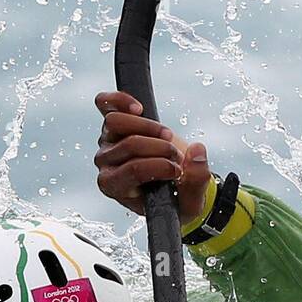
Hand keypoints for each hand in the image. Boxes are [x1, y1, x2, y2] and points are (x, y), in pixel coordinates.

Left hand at [94, 90, 213, 225]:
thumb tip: (196, 151)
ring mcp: (107, 142)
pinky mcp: (112, 124)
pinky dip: (120, 101)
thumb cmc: (174, 198)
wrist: (171, 185)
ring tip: (167, 136)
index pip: (132, 171)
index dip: (159, 166)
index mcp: (116, 188)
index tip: (178, 170)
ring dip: (148, 126)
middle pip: (129, 144)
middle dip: (161, 148)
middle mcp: (106, 165)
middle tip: (178, 156)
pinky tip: (138, 108)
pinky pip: (105, 104)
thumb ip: (197, 180)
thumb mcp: (191, 200)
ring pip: (115, 122)